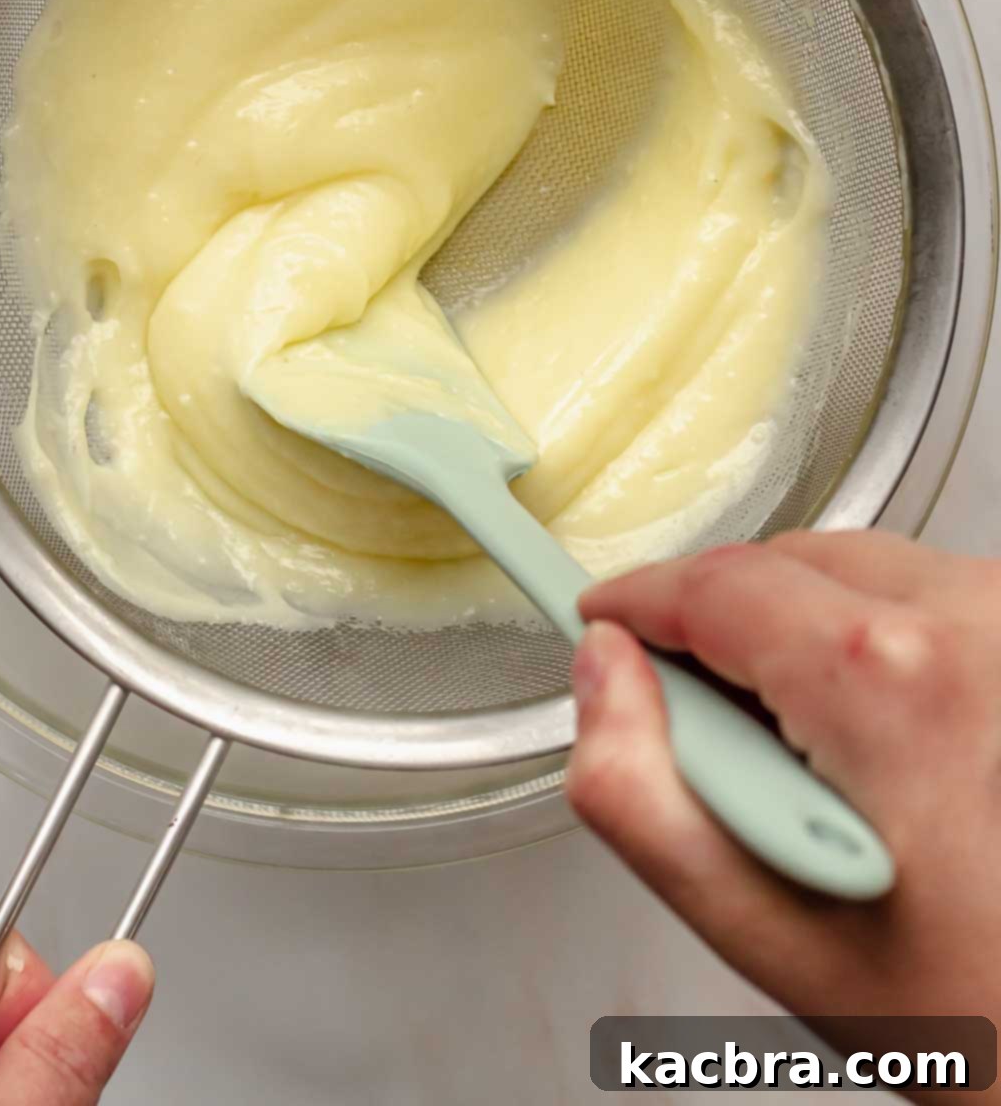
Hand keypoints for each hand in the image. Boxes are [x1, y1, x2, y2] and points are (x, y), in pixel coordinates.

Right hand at [567, 532, 1000, 1029]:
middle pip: (785, 562)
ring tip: (810, 759)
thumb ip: (637, 792)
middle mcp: (973, 626)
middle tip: (709, 733)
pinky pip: (922, 597)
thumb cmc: (970, 1002)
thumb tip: (604, 670)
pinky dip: (874, 643)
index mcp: (887, 681)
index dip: (639, 599)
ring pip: (854, 572)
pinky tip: (876, 744)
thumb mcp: (761, 926)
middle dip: (722, 625)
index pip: (715, 585)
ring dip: (802, 632)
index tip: (603, 617)